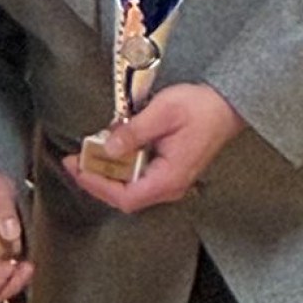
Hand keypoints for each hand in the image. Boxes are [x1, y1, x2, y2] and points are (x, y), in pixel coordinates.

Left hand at [63, 82, 244, 212]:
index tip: (78, 168)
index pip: (125, 197)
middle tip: (75, 161)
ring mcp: (169, 180)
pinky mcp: (167, 171)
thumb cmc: (202, 108)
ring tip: (88, 153)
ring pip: (129, 188)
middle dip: (96, 180)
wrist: (227, 105)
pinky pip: (138, 177)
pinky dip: (120, 166)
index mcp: (169, 178)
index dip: (97, 186)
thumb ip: (134, 132)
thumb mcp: (163, 112)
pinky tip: (110, 150)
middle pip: (124, 196)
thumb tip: (108, 147)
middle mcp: (169, 186)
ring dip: (107, 173)